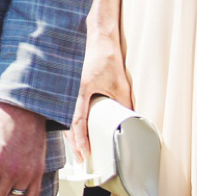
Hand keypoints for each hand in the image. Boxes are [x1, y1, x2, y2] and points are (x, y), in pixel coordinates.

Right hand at [69, 26, 131, 161]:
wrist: (99, 37)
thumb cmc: (106, 57)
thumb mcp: (120, 83)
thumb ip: (124, 102)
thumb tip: (130, 120)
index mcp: (81, 91)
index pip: (78, 121)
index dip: (80, 139)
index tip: (84, 153)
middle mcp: (72, 91)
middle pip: (68, 122)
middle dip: (74, 142)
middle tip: (81, 158)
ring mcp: (71, 87)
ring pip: (67, 115)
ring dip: (72, 132)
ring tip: (78, 148)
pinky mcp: (73, 85)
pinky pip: (70, 107)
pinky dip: (72, 120)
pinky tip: (76, 128)